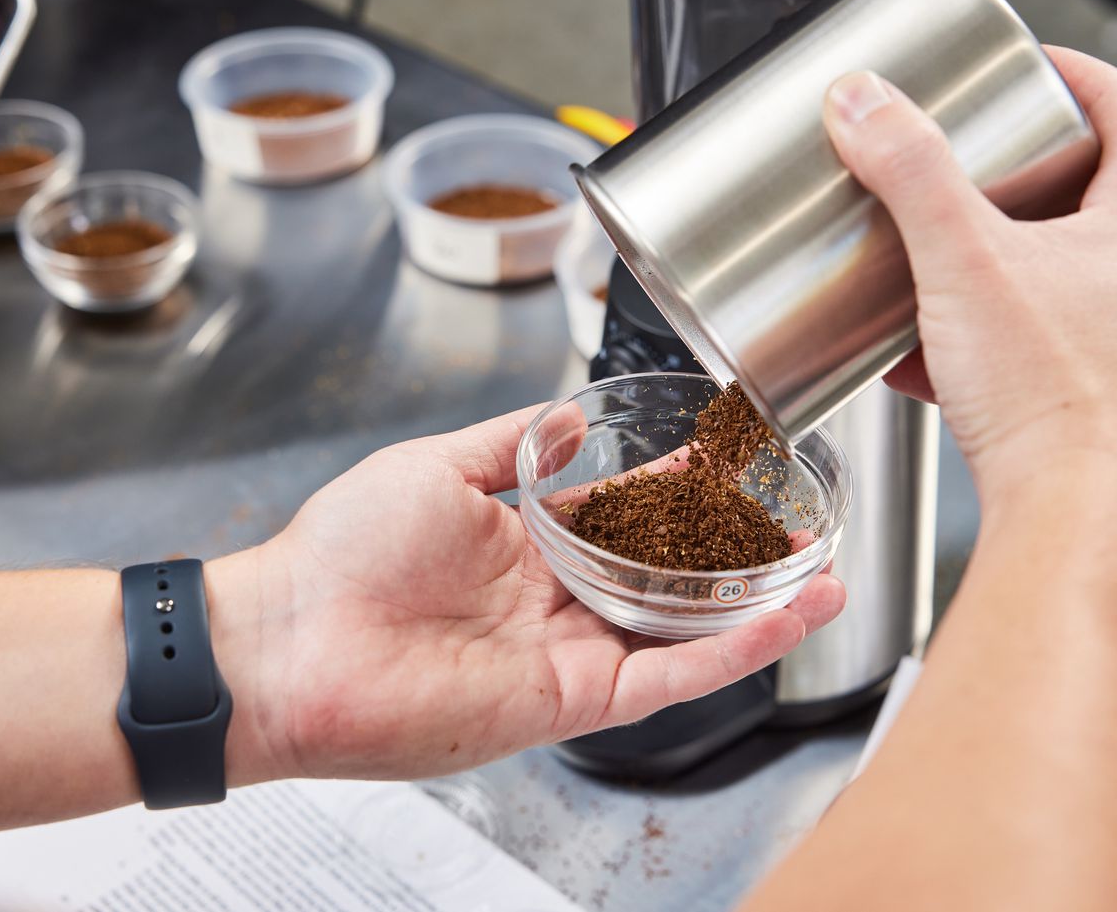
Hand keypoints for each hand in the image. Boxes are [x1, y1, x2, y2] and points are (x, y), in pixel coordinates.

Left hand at [212, 407, 843, 782]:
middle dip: (732, 549)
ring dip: (755, 606)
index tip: (726, 459)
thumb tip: (569, 417)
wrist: (293, 638)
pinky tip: (785, 617)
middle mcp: (553, 602)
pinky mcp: (571, 699)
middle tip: (791, 516)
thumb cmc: (343, 551)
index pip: (624, 516)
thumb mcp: (438, 467)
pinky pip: (668, 674)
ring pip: (683, 631)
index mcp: (522, 545)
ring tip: (822, 573)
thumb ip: (512, 444)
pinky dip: (731, 650)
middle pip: (666, 576)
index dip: (679, 491)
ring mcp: (566, 653)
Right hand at [821, 48, 1116, 503]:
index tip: (1027, 69)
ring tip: (938, 273)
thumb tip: (866, 103)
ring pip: (1070, 282)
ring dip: (1005, 271)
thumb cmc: (1053, 402)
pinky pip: (1049, 353)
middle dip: (1024, 182)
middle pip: (1097, 197)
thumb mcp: (962, 261)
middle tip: (970, 172)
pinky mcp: (1113, 406)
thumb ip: (909, 173)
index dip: (1073, 74)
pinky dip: (993, 345)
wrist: (1078, 524)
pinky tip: (930, 366)